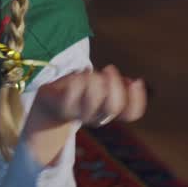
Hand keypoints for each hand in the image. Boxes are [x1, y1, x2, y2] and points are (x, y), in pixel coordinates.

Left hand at [27, 65, 148, 132]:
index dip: (138, 98)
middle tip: (109, 69)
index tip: (137, 80)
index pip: (131, 113)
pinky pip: (71, 98)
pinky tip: (77, 75)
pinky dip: (77, 83)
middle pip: (113, 108)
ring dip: (94, 82)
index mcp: (109, 112)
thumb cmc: (79, 90)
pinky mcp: (61, 108)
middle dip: (114, 85)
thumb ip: (116, 85)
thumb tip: (131, 82)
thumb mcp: (100, 85)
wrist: (49, 102)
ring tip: (89, 73)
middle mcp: (97, 118)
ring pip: (93, 102)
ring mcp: (78, 115)